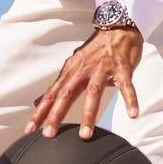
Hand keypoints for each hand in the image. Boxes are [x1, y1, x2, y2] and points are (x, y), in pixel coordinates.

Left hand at [27, 27, 143, 139]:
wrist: (117, 28)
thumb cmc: (95, 52)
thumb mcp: (73, 67)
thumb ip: (57, 87)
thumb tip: (37, 102)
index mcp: (71, 71)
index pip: (52, 94)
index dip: (40, 112)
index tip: (29, 129)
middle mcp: (83, 69)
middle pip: (67, 94)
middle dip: (57, 114)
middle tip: (49, 134)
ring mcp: (103, 68)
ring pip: (94, 92)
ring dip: (89, 114)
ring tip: (85, 134)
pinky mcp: (122, 68)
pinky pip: (127, 86)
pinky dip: (130, 99)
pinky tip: (132, 114)